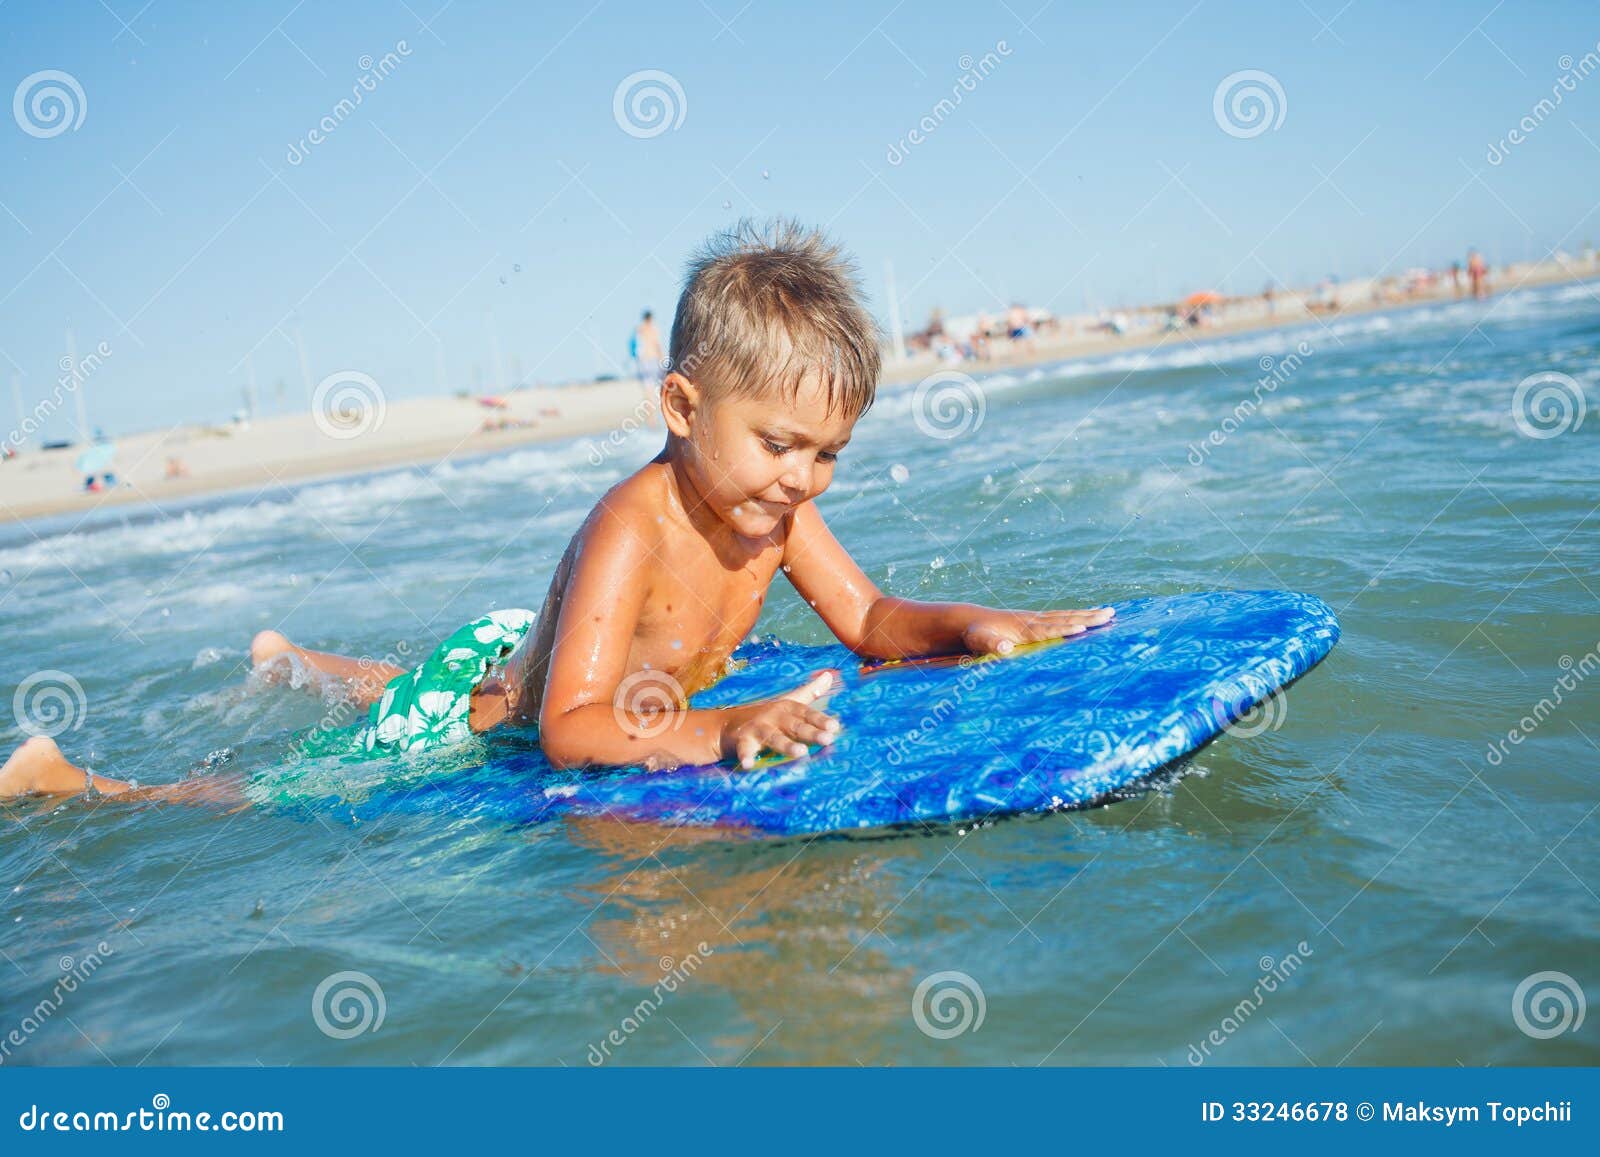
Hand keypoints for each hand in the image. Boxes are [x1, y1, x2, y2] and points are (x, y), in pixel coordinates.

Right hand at [720, 669, 842, 768]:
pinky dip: (746, 756)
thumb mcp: (787, 702)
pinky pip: (744, 749)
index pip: (806, 713)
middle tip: (827, 739)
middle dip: (810, 732)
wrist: (725, 724)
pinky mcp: (742, 740)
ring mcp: (757, 728)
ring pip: (773, 737)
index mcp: (786, 708)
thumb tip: (829, 675)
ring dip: (786, 745)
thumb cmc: (765, 716)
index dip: (820, 719)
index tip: (835, 727)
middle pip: (794, 725)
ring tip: (801, 752)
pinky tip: (749, 765)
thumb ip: (809, 692)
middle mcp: (773, 716)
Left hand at [961, 605, 1114, 655]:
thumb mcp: (979, 641)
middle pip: (1064, 619)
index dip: (1064, 629)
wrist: (971, 621)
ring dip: (1089, 614)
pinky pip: (1062, 617)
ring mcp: (1036, 619)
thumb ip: (992, 644)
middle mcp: (1033, 621)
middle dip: (1087, 618)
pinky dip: (1078, 615)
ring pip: (1067, 616)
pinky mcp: (1037, 620)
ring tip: (1111, 613)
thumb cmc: (976, 635)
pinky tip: (1090, 616)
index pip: (1047, 630)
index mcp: (1022, 629)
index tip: (1082, 627)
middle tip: (1110, 615)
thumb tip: (1006, 648)